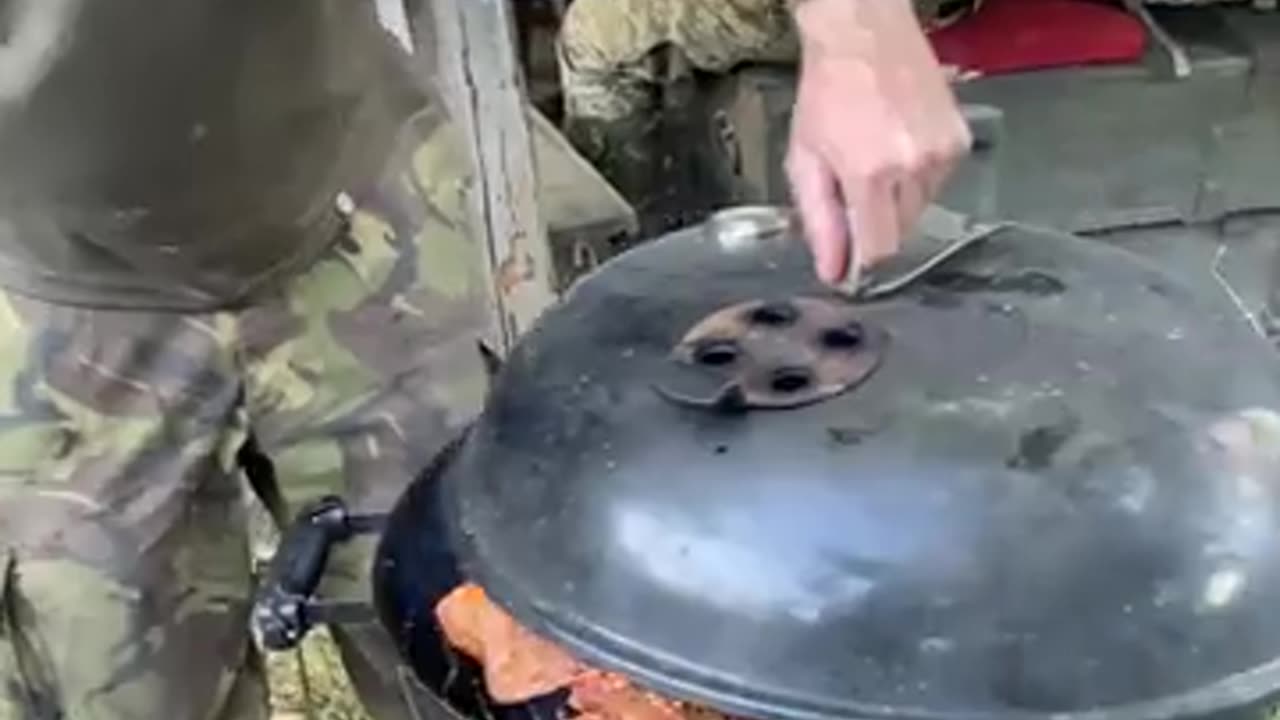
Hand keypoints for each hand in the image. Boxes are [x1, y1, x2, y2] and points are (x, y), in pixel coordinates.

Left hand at [786, 0, 970, 284]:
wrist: (863, 36)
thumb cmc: (826, 94)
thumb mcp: (805, 159)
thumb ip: (820, 220)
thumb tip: (833, 271)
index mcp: (870, 175)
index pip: (879, 250)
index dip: (861, 260)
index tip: (849, 259)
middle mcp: (913, 168)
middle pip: (901, 233)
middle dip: (875, 224)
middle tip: (855, 190)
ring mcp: (942, 154)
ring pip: (921, 210)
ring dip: (898, 201)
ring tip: (877, 161)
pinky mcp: (959, 142)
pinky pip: (939, 184)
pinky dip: (918, 178)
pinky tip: (899, 148)